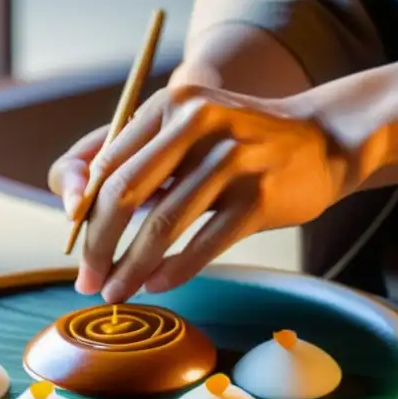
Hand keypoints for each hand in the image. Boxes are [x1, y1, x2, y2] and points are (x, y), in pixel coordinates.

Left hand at [48, 84, 348, 302]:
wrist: (323, 139)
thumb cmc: (241, 143)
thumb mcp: (190, 130)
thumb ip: (140, 157)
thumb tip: (80, 209)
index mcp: (170, 106)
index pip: (106, 165)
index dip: (82, 212)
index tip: (75, 248)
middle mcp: (197, 124)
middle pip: (124, 193)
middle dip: (98, 246)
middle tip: (88, 280)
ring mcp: (231, 160)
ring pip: (162, 225)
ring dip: (130, 268)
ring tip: (117, 292)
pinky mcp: (258, 197)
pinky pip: (203, 244)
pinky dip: (174, 270)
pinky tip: (157, 286)